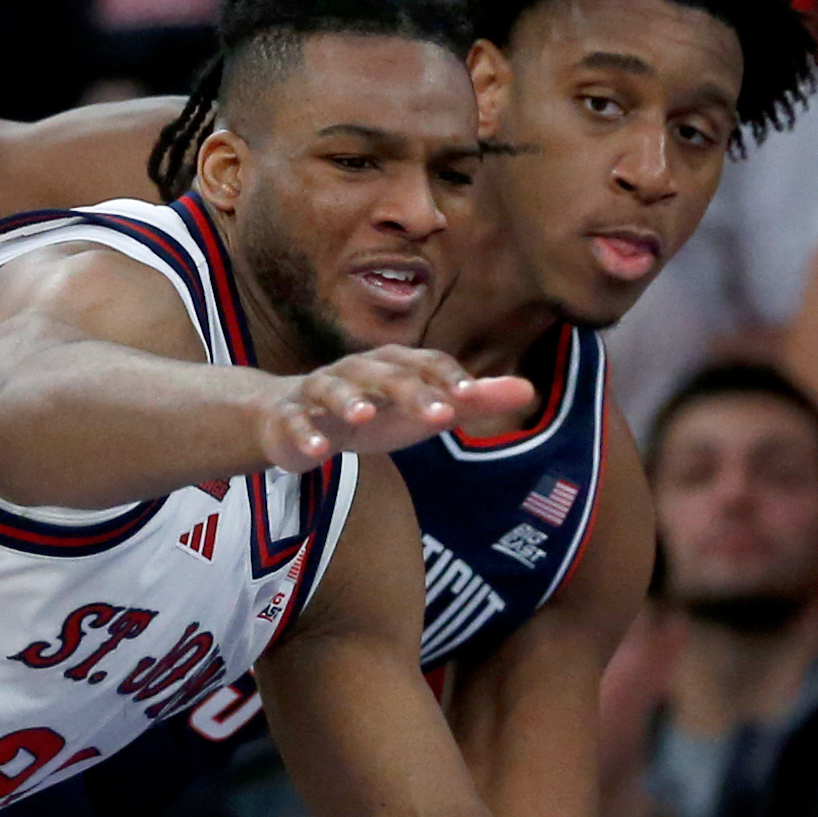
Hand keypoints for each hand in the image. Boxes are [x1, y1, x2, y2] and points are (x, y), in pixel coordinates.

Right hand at [257, 348, 534, 472]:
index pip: (426, 364)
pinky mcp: (288, 417)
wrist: (292, 419)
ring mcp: (319, 391)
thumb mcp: (422, 408)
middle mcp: (356, 369)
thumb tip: (529, 390)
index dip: (448, 379)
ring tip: (364, 417)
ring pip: (333, 389)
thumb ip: (470, 402)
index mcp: (393, 365)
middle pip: (385, 374)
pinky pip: (294, 421)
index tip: (472, 398)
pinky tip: (316, 452)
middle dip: (410, 391)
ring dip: (348, 401)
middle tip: (440, 415)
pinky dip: (304, 434)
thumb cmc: (371, 412)